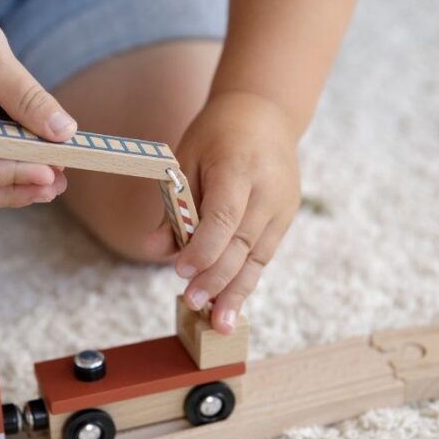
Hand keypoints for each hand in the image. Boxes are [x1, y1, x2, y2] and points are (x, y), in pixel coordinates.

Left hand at [146, 92, 300, 333]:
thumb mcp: (184, 160)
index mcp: (239, 167)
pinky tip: (232, 304)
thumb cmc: (216, 135)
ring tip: (220, 323)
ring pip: (258, 256)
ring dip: (237, 291)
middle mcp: (268, 189)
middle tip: (193, 303)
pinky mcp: (286, 217)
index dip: (203, 247)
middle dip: (217, 278)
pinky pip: (264, 254)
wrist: (266, 115)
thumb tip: (152, 248)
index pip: (224, 215)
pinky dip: (247, 279)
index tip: (181, 270)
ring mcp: (282, 205)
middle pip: (242, 242)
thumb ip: (172, 206)